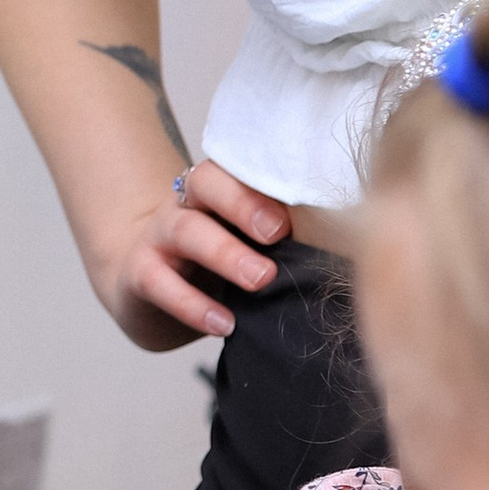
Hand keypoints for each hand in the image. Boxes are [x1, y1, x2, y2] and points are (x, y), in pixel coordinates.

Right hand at [88, 157, 291, 351]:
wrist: (145, 284)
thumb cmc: (215, 261)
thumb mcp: (247, 242)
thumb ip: (282, 237)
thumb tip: (349, 247)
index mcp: (219, 189)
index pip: (237, 166)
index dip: (263, 183)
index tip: (297, 210)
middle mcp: (186, 204)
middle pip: (206, 184)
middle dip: (243, 205)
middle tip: (279, 235)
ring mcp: (158, 236)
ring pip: (185, 231)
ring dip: (225, 254)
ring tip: (260, 280)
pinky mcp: (139, 273)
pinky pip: (159, 283)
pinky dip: (192, 305)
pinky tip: (223, 324)